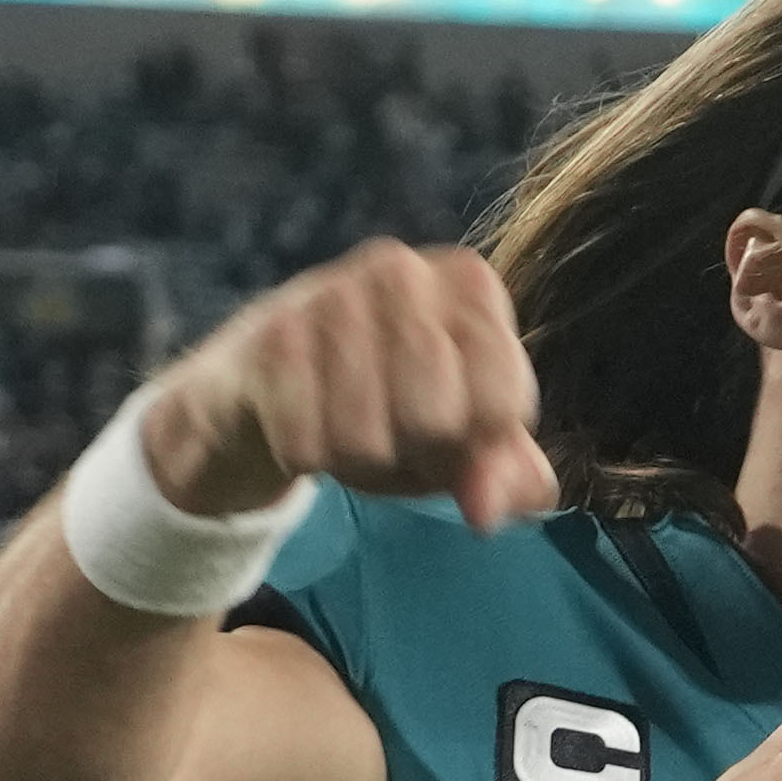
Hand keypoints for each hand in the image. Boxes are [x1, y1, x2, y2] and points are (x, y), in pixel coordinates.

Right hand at [140, 238, 557, 530]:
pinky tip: (303, 424)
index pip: (504, 401)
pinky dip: (308, 458)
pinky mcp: (270, 336)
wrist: (271, 381)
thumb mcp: (469, 442)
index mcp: (470, 284)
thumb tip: (485, 510)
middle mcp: (402, 270)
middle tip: (397, 434)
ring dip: (359, 463)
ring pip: (366, 441)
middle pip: (435, 421)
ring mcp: (330, 294)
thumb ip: (510, 478)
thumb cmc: (393, 405)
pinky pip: (305, 445)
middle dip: (416, 456)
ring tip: (350, 428)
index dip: (478, 444)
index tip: (457, 428)